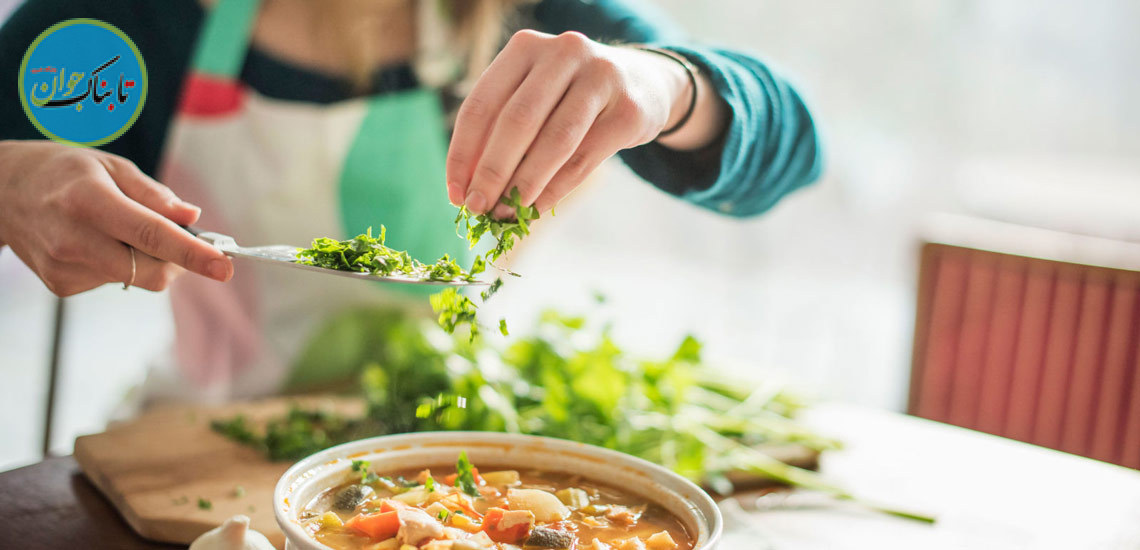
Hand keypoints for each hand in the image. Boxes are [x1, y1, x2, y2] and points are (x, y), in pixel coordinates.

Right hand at [0, 140, 232, 296]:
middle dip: (177, 261)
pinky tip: (96, 242)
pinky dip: (119, 265)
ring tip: (115, 228)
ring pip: (135, 278)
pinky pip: (114, 281)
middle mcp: (74, 239)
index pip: (151, 235)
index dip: (193, 253)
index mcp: (90, 202)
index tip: (224, 266)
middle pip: (150, 272)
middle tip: (178, 237)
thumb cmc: (63, 172)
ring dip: (144, 259)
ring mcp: (65, 267)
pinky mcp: (61, 285)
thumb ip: (154, 194)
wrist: (2, 193)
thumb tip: (192, 217)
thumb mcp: (110, 166)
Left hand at [446, 30, 720, 218]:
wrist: (643, 83)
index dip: (463, 153)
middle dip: (492, 171)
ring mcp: (601, 77)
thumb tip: (469, 189)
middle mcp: (564, 52)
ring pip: (554, 141)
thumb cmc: (571, 96)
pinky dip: (557, 189)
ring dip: (525, 184)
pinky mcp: (629, 110)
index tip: (455, 193)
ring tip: (506, 213)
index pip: (482, 104)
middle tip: (478, 207)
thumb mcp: (534, 97)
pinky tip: (538, 207)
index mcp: (526, 46)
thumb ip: (501, 131)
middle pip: (517, 120)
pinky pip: (585, 158)